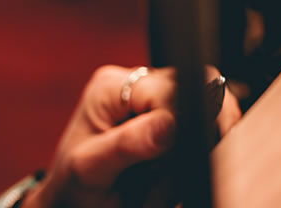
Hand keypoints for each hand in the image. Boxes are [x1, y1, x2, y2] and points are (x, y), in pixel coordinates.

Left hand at [23, 65, 240, 207]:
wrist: (76, 205)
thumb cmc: (74, 189)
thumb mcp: (88, 171)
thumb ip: (125, 146)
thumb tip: (168, 125)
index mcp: (111, 87)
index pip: (167, 89)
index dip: (177, 123)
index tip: (164, 161)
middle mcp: (137, 84)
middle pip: (194, 95)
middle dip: (185, 142)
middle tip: (156, 175)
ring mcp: (157, 101)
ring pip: (205, 117)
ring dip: (187, 156)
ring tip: (154, 181)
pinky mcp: (174, 120)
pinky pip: (203, 133)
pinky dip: (189, 160)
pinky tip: (164, 176)